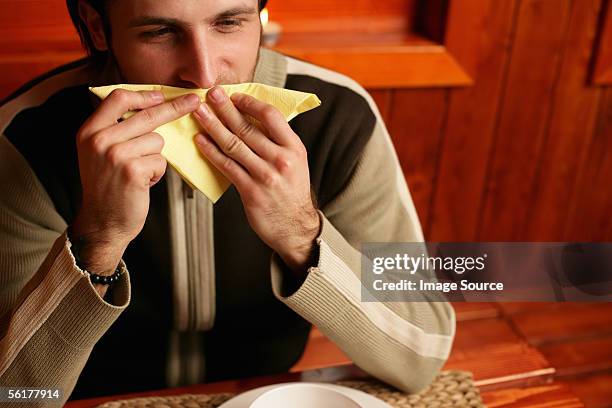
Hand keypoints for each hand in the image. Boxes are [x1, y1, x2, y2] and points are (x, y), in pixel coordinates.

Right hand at [72, 89, 200, 280]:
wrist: (103, 222)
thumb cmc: (108, 187)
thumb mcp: (99, 152)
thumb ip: (117, 129)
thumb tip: (151, 106)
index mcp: (89, 130)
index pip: (118, 98)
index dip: (144, 95)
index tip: (162, 96)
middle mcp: (99, 139)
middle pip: (146, 115)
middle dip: (174, 108)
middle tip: (194, 101)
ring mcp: (115, 154)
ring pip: (157, 140)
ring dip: (155, 157)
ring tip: (140, 172)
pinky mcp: (132, 170)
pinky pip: (160, 161)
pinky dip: (157, 173)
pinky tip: (143, 183)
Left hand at [193, 87, 320, 272]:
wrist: (295, 227)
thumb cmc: (291, 192)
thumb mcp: (295, 161)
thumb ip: (278, 141)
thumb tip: (253, 116)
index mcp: (294, 148)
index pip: (271, 116)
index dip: (250, 103)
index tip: (235, 96)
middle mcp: (281, 160)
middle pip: (248, 128)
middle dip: (225, 109)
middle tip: (211, 94)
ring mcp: (266, 176)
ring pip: (234, 145)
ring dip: (213, 126)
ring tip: (200, 113)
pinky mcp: (251, 191)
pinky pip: (227, 166)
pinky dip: (212, 152)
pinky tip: (201, 141)